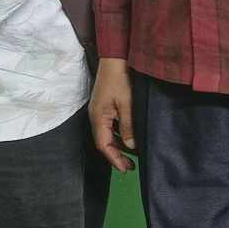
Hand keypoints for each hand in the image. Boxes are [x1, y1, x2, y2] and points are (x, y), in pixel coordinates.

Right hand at [89, 57, 135, 171]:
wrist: (114, 58)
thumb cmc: (119, 78)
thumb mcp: (127, 103)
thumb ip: (128, 125)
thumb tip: (131, 146)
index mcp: (98, 117)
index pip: (103, 144)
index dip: (114, 158)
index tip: (126, 168)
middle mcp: (96, 116)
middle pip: (104, 142)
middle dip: (116, 155)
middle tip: (131, 166)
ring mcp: (99, 111)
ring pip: (107, 134)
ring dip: (118, 146)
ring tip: (132, 156)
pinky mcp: (105, 106)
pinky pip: (110, 126)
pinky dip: (119, 135)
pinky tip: (129, 138)